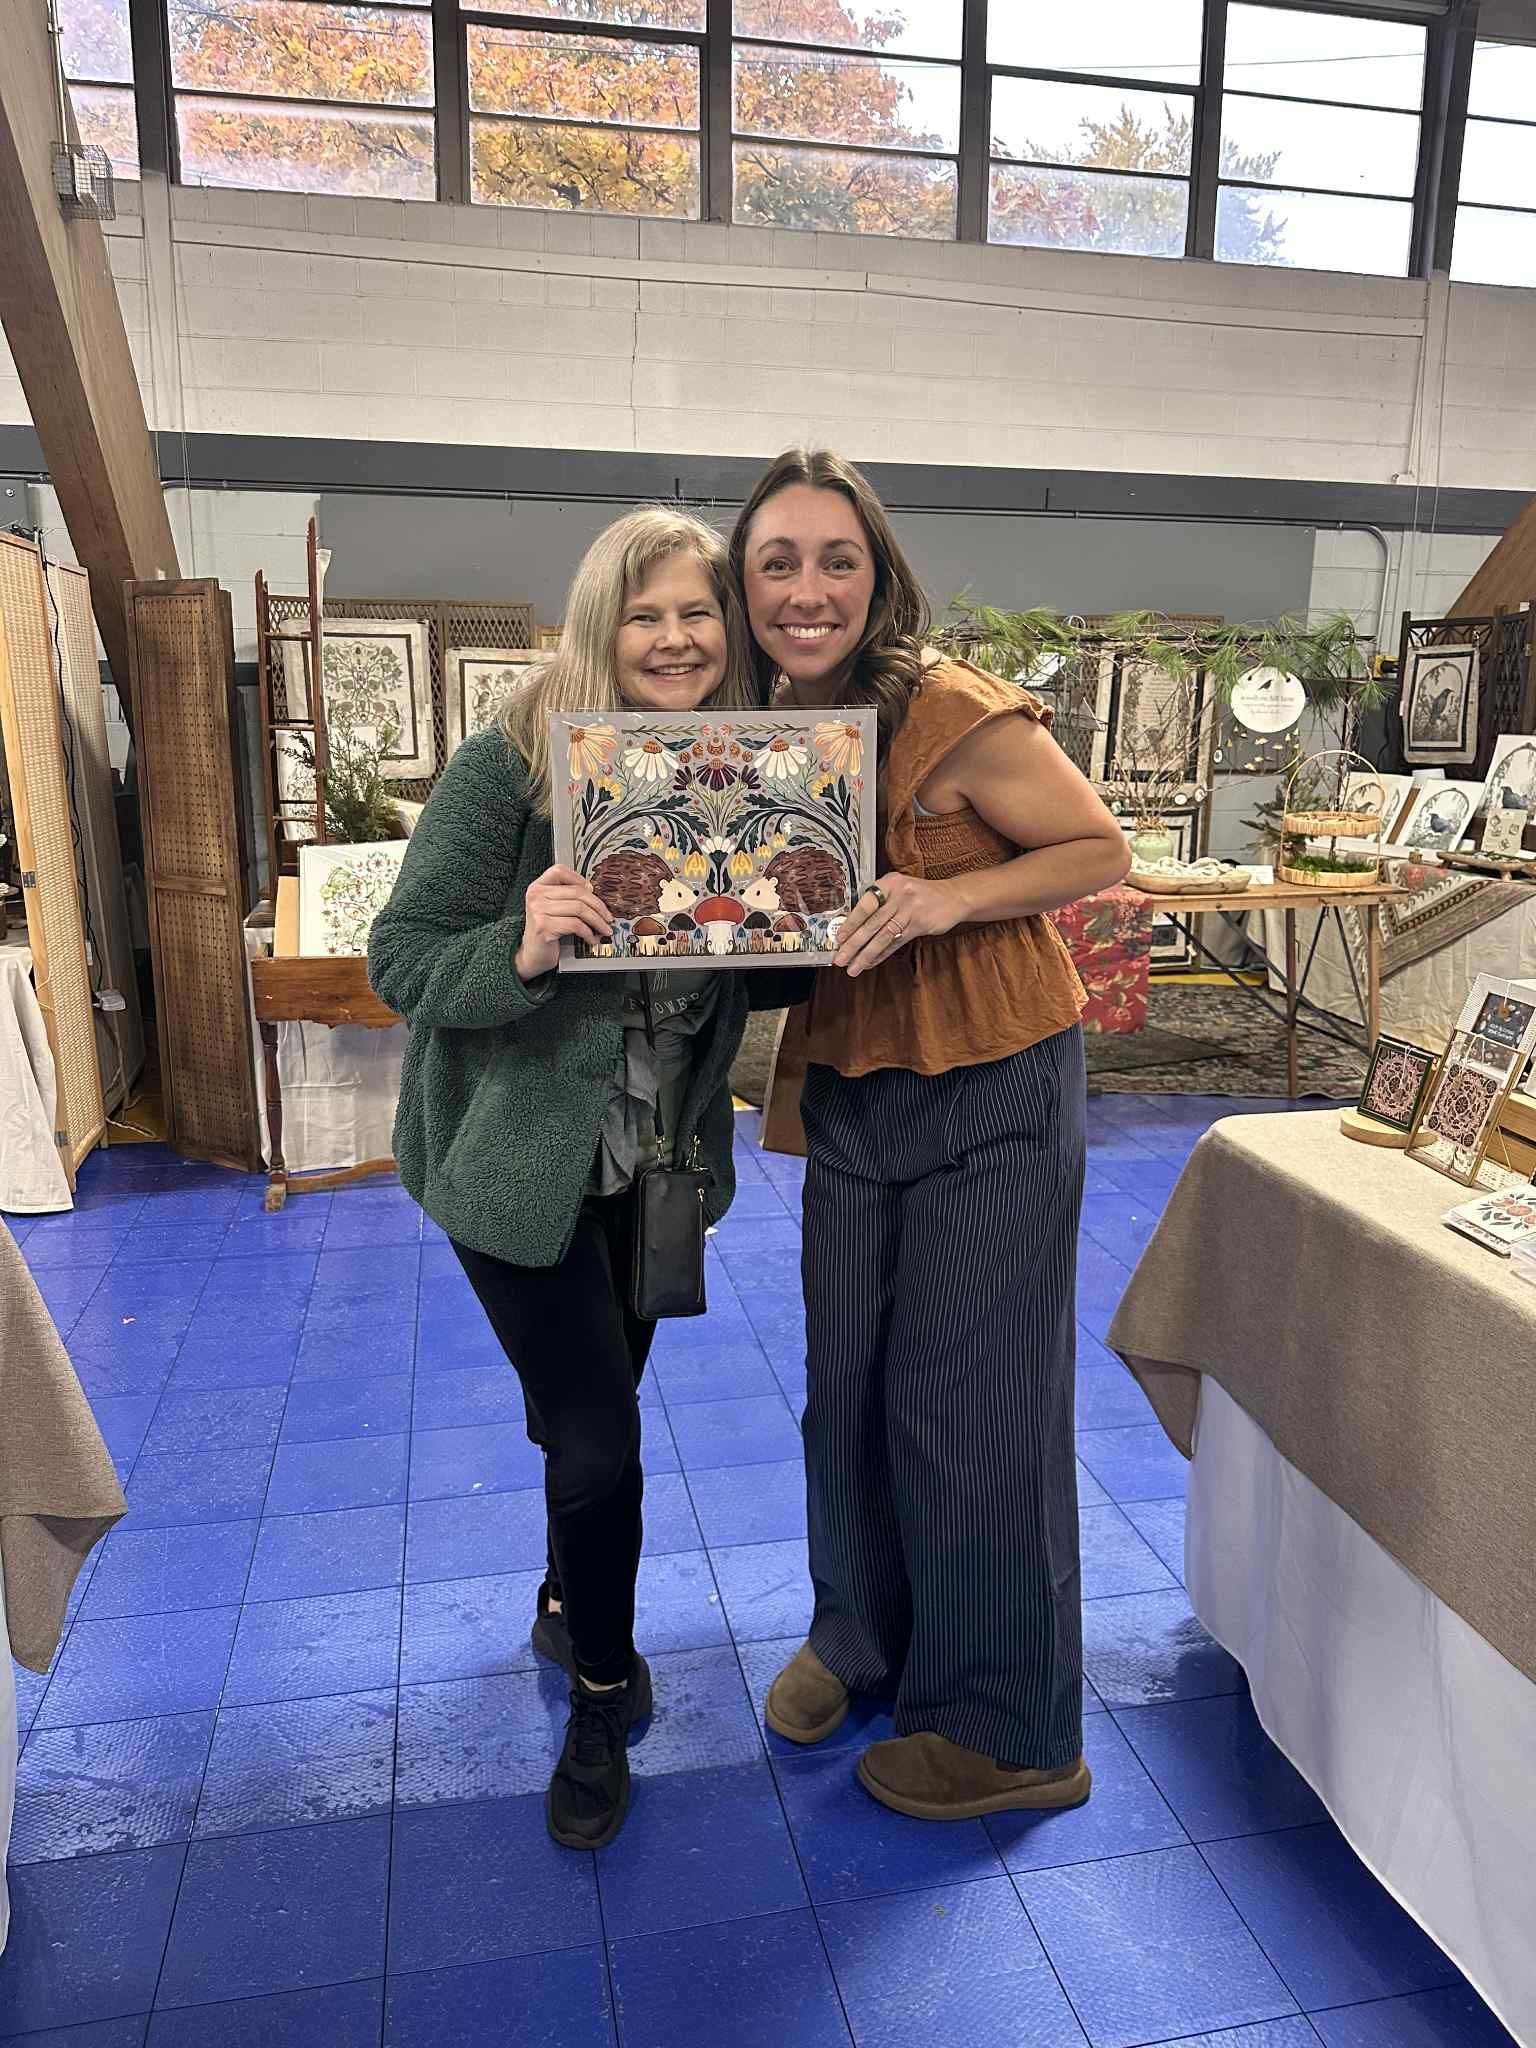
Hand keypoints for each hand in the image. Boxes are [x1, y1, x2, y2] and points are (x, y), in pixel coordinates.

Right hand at [515, 864, 612, 979]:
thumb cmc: (546, 932)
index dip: (579, 878)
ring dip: (597, 921)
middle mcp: (536, 896)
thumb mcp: (553, 910)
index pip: (560, 871)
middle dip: (598, 906)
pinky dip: (588, 933)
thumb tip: (593, 893)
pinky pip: (576, 925)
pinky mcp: (544, 927)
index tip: (593, 891)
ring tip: (604, 929)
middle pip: (576, 892)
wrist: (533, 955)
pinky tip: (592, 938)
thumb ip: (567, 898)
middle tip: (608, 917)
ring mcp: (538, 911)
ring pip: (579, 909)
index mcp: (538, 887)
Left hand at [833, 872, 962, 977]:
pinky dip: (882, 955)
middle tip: (840, 958)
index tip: (838, 939)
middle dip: (853, 944)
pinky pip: (896, 943)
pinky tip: (871, 963)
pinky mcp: (920, 925)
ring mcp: (910, 910)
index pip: (865, 905)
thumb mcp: (899, 889)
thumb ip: (879, 902)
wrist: (953, 897)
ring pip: (882, 936)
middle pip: (871, 924)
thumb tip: (852, 926)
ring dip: (865, 954)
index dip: (850, 923)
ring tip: (853, 967)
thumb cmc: (920, 894)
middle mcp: (899, 895)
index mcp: (889, 883)